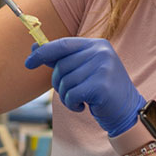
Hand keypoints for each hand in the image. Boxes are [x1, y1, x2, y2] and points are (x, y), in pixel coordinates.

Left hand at [25, 38, 145, 136]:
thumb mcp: (84, 70)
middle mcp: (101, 52)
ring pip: (65, 82)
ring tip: (79, 100)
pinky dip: (72, 104)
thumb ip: (63, 59)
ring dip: (66, 96)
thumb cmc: (102, 90)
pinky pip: (71, 94)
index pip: (63, 44)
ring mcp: (103, 67)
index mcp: (97, 44)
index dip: (43, 52)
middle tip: (69, 93)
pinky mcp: (102, 85)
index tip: (28, 62)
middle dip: (58, 83)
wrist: (127, 111)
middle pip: (61, 65)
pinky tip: (82, 106)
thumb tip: (35, 47)